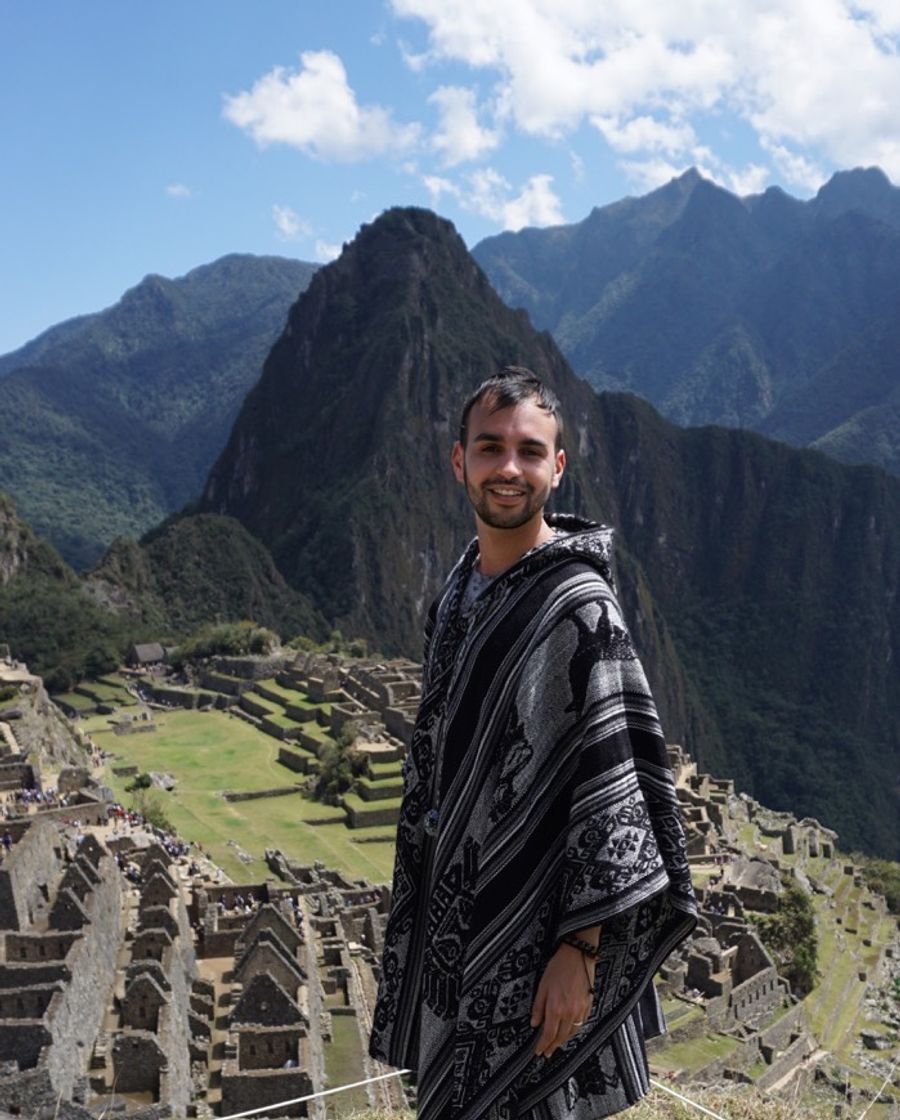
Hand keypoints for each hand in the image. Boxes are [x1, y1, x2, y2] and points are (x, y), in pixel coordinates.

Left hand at [530, 943, 594, 1057]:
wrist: (577, 955)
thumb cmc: (559, 967)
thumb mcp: (542, 985)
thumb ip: (538, 1007)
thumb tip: (534, 1022)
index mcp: (556, 1008)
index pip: (548, 1034)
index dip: (543, 1045)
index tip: (539, 1051)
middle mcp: (569, 1012)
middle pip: (561, 1037)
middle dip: (553, 1046)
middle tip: (547, 1052)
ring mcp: (580, 1010)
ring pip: (572, 1033)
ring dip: (563, 1040)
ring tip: (557, 1044)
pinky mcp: (588, 1005)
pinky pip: (581, 1024)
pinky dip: (574, 1030)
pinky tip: (570, 1030)